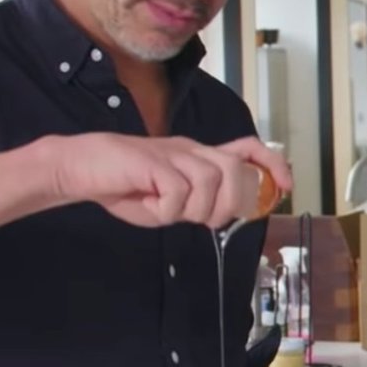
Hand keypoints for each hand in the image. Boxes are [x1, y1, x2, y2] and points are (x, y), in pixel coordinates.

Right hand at [48, 133, 291, 229]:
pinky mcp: (154, 162)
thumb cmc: (125, 186)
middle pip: (235, 172)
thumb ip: (200, 203)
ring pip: (210, 183)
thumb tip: (225, 215)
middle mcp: (192, 150)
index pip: (248, 149)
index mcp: (199, 156)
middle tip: (198, 217)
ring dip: (193, 209)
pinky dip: (165, 209)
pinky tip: (148, 204)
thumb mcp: (172, 200)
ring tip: (166, 209)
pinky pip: (178, 193)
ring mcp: (173, 154)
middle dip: (227, 204)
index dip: (272, 165)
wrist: (80, 168)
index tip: (286, 186)